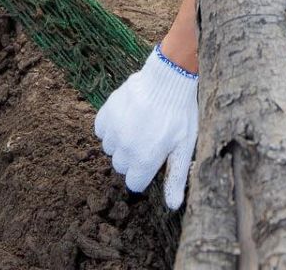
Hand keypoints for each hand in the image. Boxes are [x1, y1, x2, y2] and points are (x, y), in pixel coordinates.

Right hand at [93, 46, 198, 209]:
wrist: (168, 78)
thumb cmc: (180, 114)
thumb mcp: (184, 147)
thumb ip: (176, 178)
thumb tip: (172, 206)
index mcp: (145, 159)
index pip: (134, 183)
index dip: (145, 173)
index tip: (153, 159)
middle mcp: (125, 148)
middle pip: (122, 166)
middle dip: (133, 158)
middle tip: (149, 140)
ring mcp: (114, 129)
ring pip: (111, 149)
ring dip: (122, 142)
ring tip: (139, 126)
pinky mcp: (106, 112)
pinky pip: (101, 130)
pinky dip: (111, 127)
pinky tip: (127, 117)